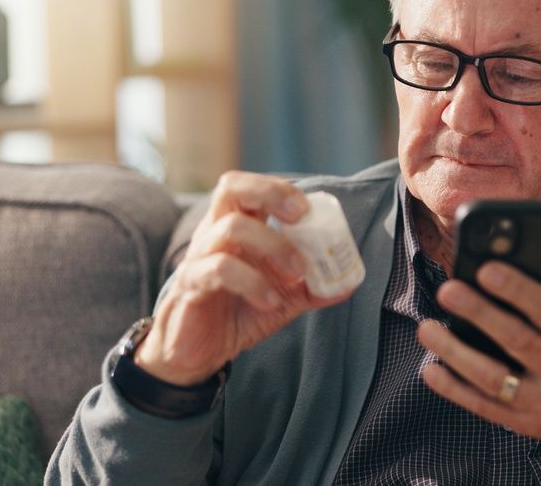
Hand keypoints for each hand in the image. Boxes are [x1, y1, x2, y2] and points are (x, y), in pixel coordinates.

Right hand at [135, 171, 354, 385]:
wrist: (199, 353)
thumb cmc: (239, 312)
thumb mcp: (284, 298)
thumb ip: (314, 287)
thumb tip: (350, 282)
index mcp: (237, 228)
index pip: (250, 187)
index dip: (279, 189)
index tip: (309, 209)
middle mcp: (214, 234)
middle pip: (231, 187)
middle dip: (271, 194)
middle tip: (301, 217)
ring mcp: (199, 257)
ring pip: (231, 229)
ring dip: (273, 246)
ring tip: (296, 275)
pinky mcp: (190, 285)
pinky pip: (217, 270)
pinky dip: (252, 282)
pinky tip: (271, 301)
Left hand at [417, 263, 540, 468]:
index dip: (517, 290)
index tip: (485, 269)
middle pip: (518, 342)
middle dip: (479, 314)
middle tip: (448, 291)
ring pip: (493, 379)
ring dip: (455, 352)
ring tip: (427, 328)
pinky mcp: (523, 424)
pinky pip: (483, 406)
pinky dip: (453, 389)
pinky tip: (432, 368)